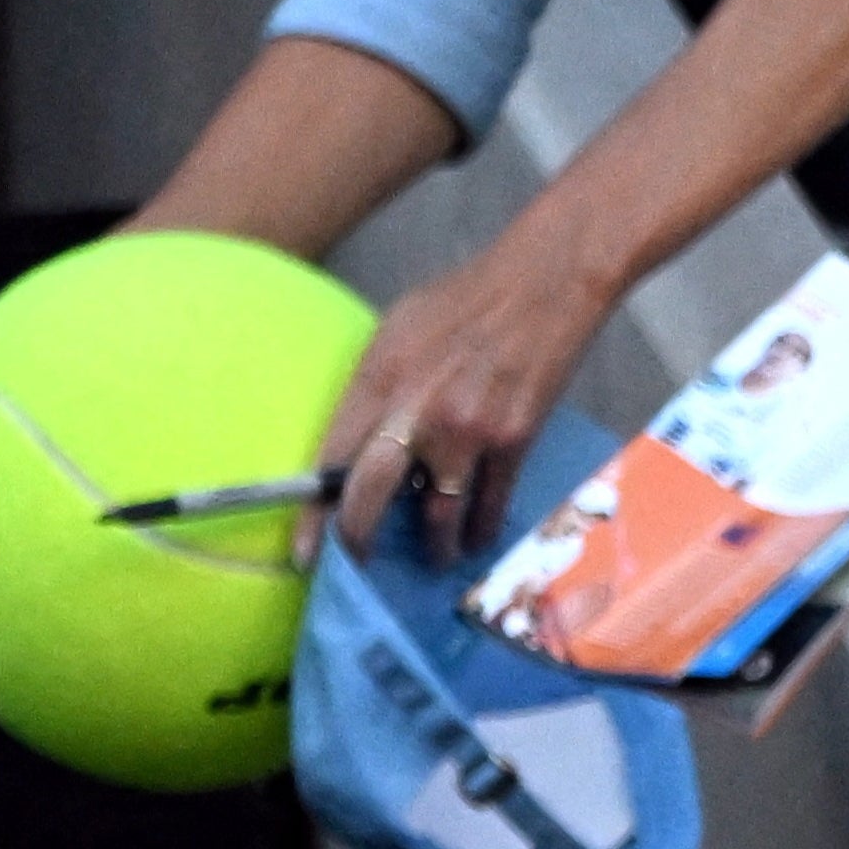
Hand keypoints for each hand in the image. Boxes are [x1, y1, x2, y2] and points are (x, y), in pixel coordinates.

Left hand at [318, 220, 624, 560]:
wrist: (545, 284)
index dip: (313, 514)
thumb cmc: (465, 299)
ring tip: (435, 559)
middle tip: (359, 564)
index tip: (303, 552)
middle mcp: (414, 411)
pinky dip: (480, 529)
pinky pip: (489, 503)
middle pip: (371, 497)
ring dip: (433, 546)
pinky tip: (475, 541)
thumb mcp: (398, 330)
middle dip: (359, 540)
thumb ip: (377, 386)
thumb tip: (363, 436)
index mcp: (378, 378)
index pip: (331, 459)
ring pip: (437, 514)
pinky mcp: (513, 440)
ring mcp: (466, 431)